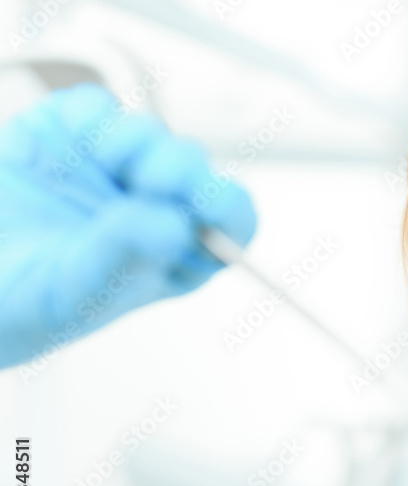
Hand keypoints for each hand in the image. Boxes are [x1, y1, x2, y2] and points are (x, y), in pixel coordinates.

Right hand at [0, 84, 256, 368]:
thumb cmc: (28, 307)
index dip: (225, 205)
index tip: (204, 200)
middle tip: (150, 178)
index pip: (231, 220)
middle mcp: (154, 207)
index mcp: (178, 253)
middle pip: (192, 168)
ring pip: (150, 134)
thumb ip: (127, 253)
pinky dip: (88, 119)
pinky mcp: (70, 136)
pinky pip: (96, 109)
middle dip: (179, 167)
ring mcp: (114, 170)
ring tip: (102, 164)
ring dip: (134, 142)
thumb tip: (175, 222)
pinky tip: (67, 145)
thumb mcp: (81, 291)